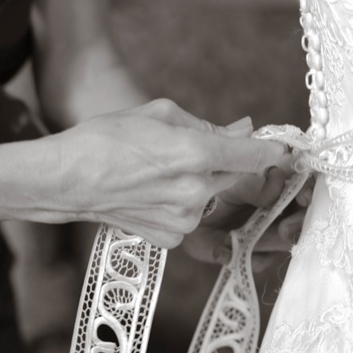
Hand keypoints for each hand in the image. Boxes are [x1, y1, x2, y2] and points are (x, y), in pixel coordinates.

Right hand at [39, 99, 285, 247]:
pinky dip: (181, 204)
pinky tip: (152, 193)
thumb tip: (243, 130)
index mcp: (195, 153)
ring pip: (211, 196)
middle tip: (193, 149)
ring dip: (199, 183)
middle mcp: (195, 191)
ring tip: (159, 171)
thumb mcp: (160, 114)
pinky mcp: (172, 238)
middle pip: (233, 174)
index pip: (254, 155)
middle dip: (225, 161)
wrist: (67, 180)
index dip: (273, 150)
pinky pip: (191, 216)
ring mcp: (184, 219)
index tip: (286, 149)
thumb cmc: (107, 139)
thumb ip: (208, 125)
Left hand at [183, 171, 315, 272]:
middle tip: (284, 229)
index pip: (308, 186)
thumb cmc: (211, 186)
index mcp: (279, 182)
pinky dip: (243, 258)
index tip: (304, 198)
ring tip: (238, 238)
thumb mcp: (232, 179)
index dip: (312, 193)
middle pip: (303, 218)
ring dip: (264, 242)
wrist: (180, 210)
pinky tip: (223, 250)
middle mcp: (280, 208)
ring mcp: (268, 231)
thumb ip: (256, 183)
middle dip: (296, 224)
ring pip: (283, 242)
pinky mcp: (252, 252)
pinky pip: (260, 261)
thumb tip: (279, 179)